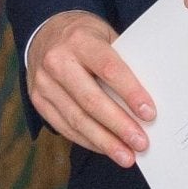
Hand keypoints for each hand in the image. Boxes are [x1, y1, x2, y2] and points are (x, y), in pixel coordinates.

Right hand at [25, 9, 155, 168]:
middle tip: (141, 143)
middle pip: (91, 100)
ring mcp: (43, 83)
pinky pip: (64, 127)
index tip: (149, 113)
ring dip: (104, 141)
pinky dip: (88, 141)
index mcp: (79, 40)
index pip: (108, 68)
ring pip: (77, 119)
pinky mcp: (38, 100)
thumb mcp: (105, 36)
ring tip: (126, 156)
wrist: (45, 32)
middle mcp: (57, 61)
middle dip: (119, 125)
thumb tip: (146, 101)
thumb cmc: (85, 37)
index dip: (130, 92)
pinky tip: (106, 149)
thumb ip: (123, 62)